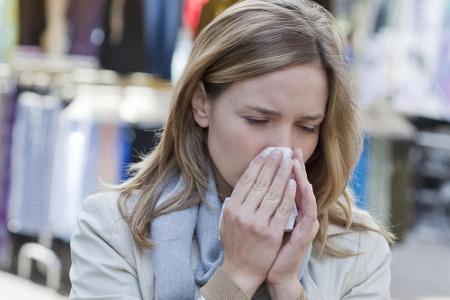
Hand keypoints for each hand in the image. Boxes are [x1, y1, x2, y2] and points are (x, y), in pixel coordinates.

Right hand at [220, 148, 296, 297]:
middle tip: (281, 150)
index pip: (246, 180)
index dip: (258, 164)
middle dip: (272, 164)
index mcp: (231, 208)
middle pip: (259, 183)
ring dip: (282, 174)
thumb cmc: (235, 243)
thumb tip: (245, 180)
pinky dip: (288, 195)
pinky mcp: (270, 233)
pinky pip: (281, 210)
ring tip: (290, 161)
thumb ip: (235, 201)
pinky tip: (294, 182)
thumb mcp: (228, 220)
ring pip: (272, 193)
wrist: (241, 270)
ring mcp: (256, 224)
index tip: (267, 152)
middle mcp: (241, 214)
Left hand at [266, 148, 318, 285]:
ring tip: (295, 161)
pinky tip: (304, 186)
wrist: (275, 271)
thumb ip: (265, 204)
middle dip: (294, 166)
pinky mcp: (307, 233)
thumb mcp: (266, 221)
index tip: (279, 151)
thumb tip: (252, 186)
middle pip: (298, 185)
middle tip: (291, 149)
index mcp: (289, 209)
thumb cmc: (269, 246)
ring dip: (300, 177)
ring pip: (305, 195)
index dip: (284, 167)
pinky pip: (308, 212)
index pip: (288, 184)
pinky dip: (306, 198)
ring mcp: (305, 222)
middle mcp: (300, 213)